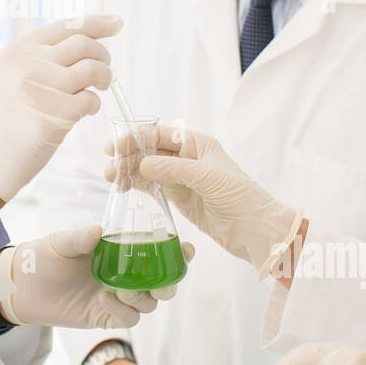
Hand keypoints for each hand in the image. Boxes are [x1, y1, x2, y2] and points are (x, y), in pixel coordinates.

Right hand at [0, 15, 122, 203]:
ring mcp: (40, 89)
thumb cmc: (5, 121)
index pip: (66, 26)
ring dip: (104, 79)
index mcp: (19, 50)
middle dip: (103, 56)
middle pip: (84, 44)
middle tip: (104, 71)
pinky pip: (90, 100)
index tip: (117, 23)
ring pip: (92, 69)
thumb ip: (42, 59)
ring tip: (99, 89)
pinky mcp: (53, 116)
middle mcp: (28, 64)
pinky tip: (84, 112)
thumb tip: (89, 43)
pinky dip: (93, 105)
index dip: (97, 23)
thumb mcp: (12, 76)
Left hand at [0, 225, 193, 328]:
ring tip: (123, 291)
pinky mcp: (106, 315)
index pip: (156, 250)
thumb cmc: (43, 257)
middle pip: (161, 282)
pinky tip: (107, 301)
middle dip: (169, 284)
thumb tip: (98, 231)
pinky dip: (124, 311)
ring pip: (149, 303)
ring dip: (144, 298)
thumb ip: (79, 237)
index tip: (186, 249)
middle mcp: (124, 274)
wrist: (22, 287)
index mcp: (120, 251)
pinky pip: (128, 318)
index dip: (176, 251)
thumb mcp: (60, 243)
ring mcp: (117, 296)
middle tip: (162, 284)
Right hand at [107, 123, 302, 276]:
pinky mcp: (179, 198)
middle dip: (129, 155)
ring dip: (129, 171)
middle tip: (109, 165)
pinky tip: (122, 187)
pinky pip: (153, 187)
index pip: (161, 133)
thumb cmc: (240, 197)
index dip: (137, 136)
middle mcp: (188, 157)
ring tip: (111, 179)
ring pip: (148, 169)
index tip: (116, 144)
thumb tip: (142, 164)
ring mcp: (182, 178)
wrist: (256, 231)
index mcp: (197, 143)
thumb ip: (174, 170)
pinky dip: (137, 185)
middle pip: (151, 150)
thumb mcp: (208, 179)